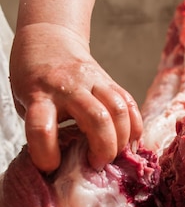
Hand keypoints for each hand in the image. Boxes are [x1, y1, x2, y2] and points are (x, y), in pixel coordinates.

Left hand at [10, 23, 142, 172]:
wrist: (49, 38)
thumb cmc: (35, 80)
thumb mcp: (27, 104)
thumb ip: (44, 131)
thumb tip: (63, 167)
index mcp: (39, 96)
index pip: (41, 127)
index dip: (47, 153)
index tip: (51, 166)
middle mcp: (67, 87)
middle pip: (96, 119)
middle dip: (103, 149)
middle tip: (97, 164)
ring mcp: (92, 81)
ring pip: (118, 110)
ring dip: (122, 139)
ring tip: (115, 153)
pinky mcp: (110, 81)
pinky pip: (130, 104)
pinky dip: (134, 127)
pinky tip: (130, 142)